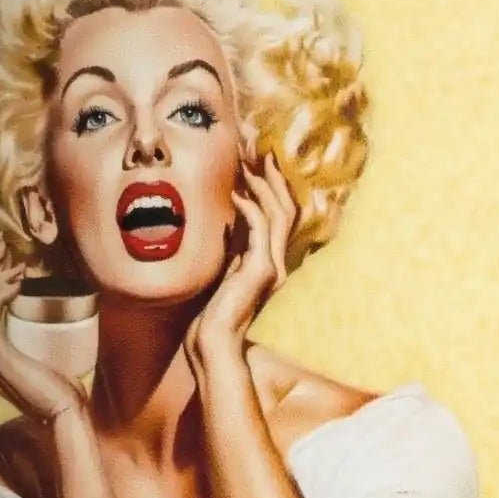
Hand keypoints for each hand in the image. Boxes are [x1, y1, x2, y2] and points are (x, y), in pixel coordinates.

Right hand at [0, 243, 89, 426]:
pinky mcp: (0, 360)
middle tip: (3, 251)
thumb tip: (74, 336)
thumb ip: (58, 356)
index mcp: (2, 360)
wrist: (67, 417)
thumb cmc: (70, 398)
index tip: (9, 264)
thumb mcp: (60, 369)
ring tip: (13, 264)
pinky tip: (14, 283)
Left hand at [186, 158, 296, 378]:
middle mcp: (277, 263)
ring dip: (263, 186)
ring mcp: (272, 267)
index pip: (280, 217)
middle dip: (273, 178)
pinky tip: (234, 196)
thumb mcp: (224, 273)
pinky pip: (259, 230)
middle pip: (287, 209)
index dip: (273, 188)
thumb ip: (234, 250)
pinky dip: (249, 209)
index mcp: (270, 263)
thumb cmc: (211, 317)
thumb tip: (230, 223)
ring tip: (248, 165)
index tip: (258, 164)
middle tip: (260, 152)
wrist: (212, 345)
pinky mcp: (260, 271)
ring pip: (279, 214)